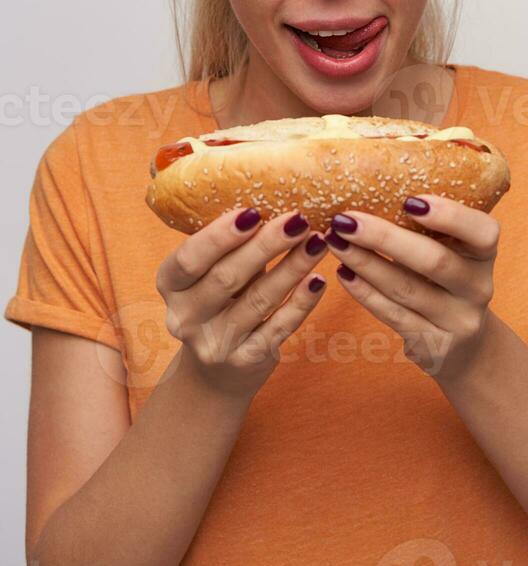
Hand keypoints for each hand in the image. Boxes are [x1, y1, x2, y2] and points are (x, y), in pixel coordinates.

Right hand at [156, 208, 327, 402]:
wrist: (217, 370)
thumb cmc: (218, 300)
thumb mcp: (208, 272)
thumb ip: (226, 243)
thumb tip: (268, 195)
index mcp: (170, 285)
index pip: (189, 258)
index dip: (219, 236)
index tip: (252, 210)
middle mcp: (185, 317)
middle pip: (227, 277)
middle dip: (266, 245)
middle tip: (298, 219)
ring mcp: (216, 343)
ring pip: (259, 300)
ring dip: (292, 267)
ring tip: (318, 241)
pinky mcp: (247, 361)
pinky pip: (279, 327)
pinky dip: (301, 302)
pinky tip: (318, 280)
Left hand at [323, 195, 499, 382]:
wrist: (466, 346)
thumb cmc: (446, 279)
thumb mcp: (452, 250)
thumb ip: (428, 225)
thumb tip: (372, 182)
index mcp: (485, 254)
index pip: (482, 232)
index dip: (449, 215)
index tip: (409, 200)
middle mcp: (478, 287)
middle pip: (434, 261)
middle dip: (385, 238)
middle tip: (345, 219)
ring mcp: (458, 320)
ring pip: (406, 289)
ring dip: (365, 263)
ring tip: (334, 241)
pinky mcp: (433, 345)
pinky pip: (393, 315)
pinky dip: (365, 293)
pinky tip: (343, 274)